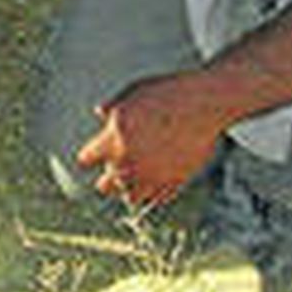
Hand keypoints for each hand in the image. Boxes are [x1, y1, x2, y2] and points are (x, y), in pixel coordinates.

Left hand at [76, 73, 227, 206]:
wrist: (203, 104)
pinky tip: (153, 181)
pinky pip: (155, 199)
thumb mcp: (132, 93)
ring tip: (132, 180)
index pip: (87, 159)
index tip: (91, 156)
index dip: (89, 156)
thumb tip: (100, 112)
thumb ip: (113, 107)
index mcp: (114, 139)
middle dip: (106, 178)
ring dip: (129, 189)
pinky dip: (152, 193)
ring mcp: (152, 175)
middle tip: (110, 171)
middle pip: (105, 185)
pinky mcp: (173, 182)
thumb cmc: (168, 94)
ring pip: (130, 197)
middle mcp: (129, 162)